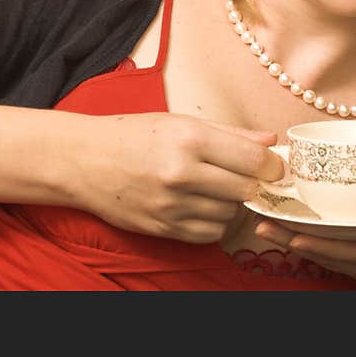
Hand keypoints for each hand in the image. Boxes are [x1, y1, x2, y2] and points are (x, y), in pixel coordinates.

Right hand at [69, 112, 283, 243]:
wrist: (83, 161)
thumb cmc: (132, 135)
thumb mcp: (179, 122)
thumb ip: (229, 133)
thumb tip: (271, 142)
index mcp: (189, 139)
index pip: (253, 160)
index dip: (272, 165)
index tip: (272, 165)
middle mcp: (181, 173)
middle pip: (246, 189)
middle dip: (251, 184)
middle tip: (243, 175)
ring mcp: (171, 205)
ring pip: (229, 214)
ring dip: (230, 203)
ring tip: (212, 187)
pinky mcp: (163, 228)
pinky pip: (209, 233)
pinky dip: (213, 222)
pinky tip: (199, 205)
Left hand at [255, 215, 355, 289]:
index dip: (326, 245)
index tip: (297, 234)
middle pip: (331, 254)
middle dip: (293, 239)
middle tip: (261, 224)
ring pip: (327, 257)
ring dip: (293, 241)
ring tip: (263, 225)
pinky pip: (333, 259)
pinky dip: (309, 247)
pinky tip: (286, 234)